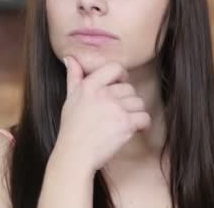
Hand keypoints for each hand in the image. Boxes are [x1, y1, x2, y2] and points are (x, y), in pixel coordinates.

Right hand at [53, 56, 150, 173]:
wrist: (75, 154)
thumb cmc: (72, 128)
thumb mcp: (69, 98)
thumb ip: (73, 77)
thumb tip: (70, 58)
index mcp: (89, 85)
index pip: (115, 68)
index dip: (122, 76)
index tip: (121, 84)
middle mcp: (103, 93)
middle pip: (129, 88)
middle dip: (127, 100)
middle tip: (119, 112)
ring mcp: (115, 108)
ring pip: (138, 102)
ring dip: (135, 113)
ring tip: (126, 122)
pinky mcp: (125, 123)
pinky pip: (144, 117)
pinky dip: (143, 125)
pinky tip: (137, 129)